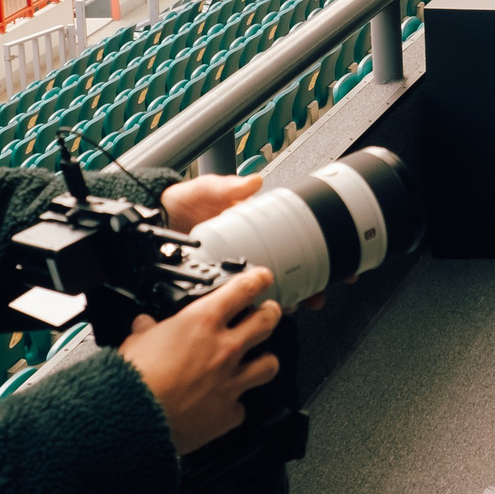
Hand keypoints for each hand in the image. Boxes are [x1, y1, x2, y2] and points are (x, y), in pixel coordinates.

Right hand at [117, 268, 281, 453]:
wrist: (135, 416)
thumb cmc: (136, 378)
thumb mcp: (137, 341)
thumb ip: (147, 330)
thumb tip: (145, 325)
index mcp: (203, 322)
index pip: (243, 290)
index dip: (258, 280)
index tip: (263, 278)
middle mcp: (224, 349)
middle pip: (266, 322)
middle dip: (272, 313)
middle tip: (270, 312)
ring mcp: (231, 381)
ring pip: (269, 365)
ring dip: (266, 360)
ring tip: (262, 359)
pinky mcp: (228, 413)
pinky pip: (242, 408)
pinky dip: (235, 406)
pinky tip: (228, 405)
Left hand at [161, 174, 326, 309]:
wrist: (157, 219)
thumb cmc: (183, 201)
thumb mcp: (204, 189)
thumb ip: (226, 186)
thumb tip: (252, 182)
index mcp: (253, 222)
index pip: (293, 234)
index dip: (318, 248)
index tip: (337, 258)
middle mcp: (251, 244)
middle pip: (290, 266)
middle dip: (311, 282)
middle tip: (320, 294)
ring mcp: (238, 264)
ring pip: (272, 284)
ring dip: (289, 296)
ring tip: (297, 305)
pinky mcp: (222, 280)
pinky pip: (246, 296)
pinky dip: (258, 305)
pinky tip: (265, 311)